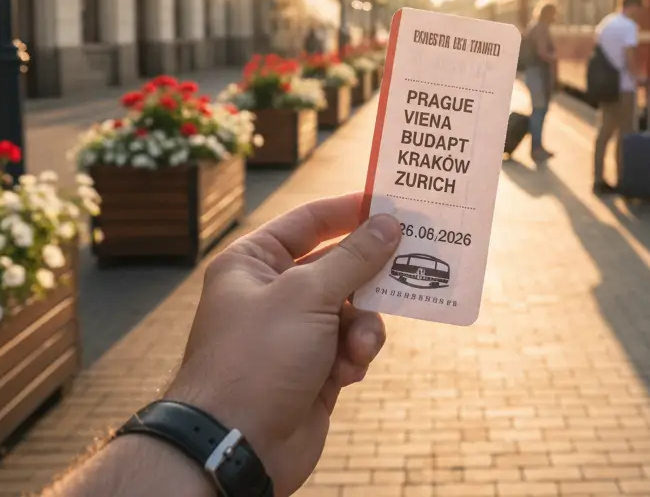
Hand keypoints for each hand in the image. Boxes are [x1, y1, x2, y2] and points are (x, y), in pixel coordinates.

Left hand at [162, 192, 399, 494]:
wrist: (238, 444)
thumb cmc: (259, 358)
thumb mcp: (308, 295)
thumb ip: (354, 258)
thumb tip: (389, 224)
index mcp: (253, 264)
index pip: (307, 223)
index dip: (349, 211)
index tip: (392, 204)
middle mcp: (272, 295)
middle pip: (337, 266)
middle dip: (369, 274)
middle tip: (411, 261)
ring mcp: (294, 335)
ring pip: (352, 310)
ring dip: (363, 326)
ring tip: (360, 346)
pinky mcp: (314, 370)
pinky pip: (351, 347)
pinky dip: (355, 356)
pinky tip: (348, 372)